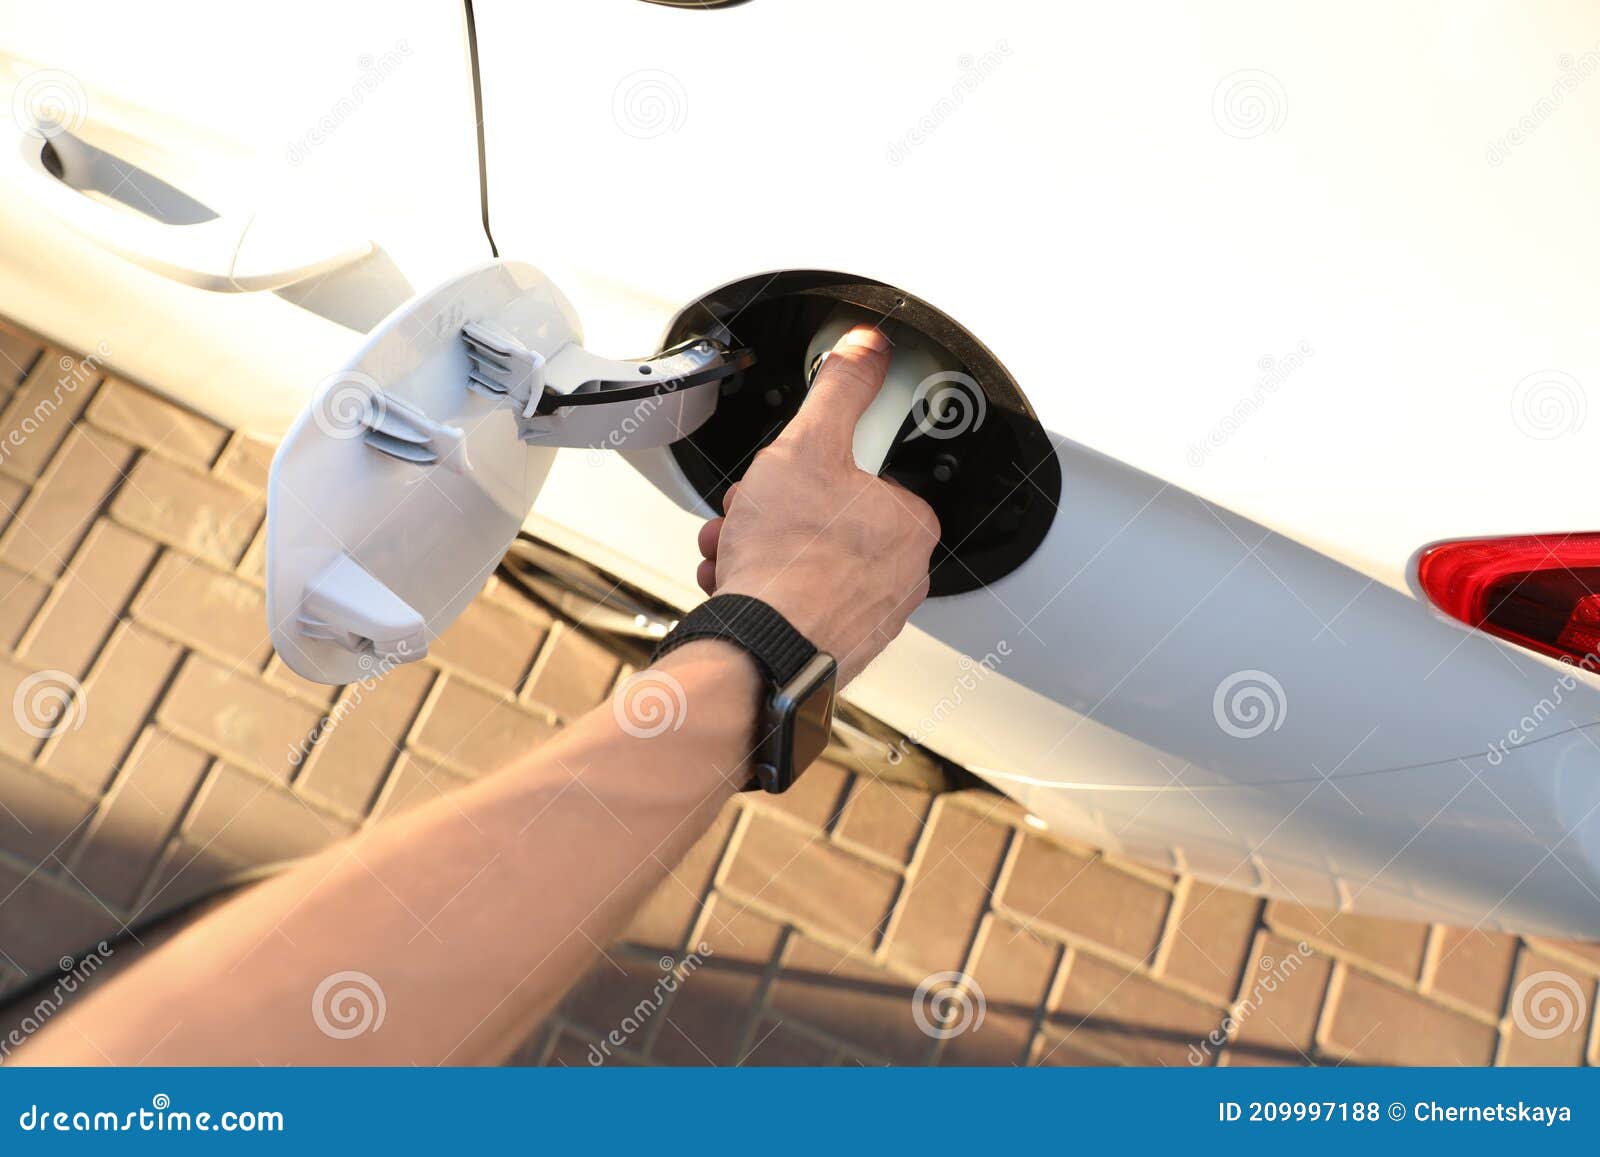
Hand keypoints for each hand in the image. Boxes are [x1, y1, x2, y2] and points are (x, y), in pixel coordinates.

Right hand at [694, 325, 940, 684]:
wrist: (760, 648)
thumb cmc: (791, 562)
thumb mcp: (808, 446)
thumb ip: (840, 390)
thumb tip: (865, 348)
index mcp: (910, 524)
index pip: (862, 476)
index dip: (811, 468)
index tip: (787, 474)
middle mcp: (900, 576)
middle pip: (827, 520)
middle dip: (775, 511)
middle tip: (753, 512)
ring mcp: (866, 617)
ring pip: (804, 562)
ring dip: (758, 547)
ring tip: (739, 549)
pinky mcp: (833, 647)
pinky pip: (793, 603)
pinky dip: (760, 589)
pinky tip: (739, 584)